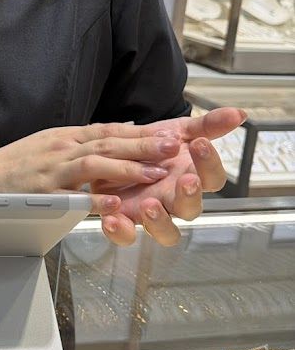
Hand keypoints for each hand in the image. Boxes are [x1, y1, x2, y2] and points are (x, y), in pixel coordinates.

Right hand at [0, 122, 185, 218]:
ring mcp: (53, 170)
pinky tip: (116, 204)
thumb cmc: (19, 163)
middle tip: (175, 146)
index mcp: (68, 136)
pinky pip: (72, 196)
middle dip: (144, 145)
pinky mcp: (42, 194)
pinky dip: (94, 199)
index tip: (173, 132)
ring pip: (95, 164)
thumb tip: (125, 130)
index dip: (143, 131)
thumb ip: (87, 139)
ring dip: (127, 168)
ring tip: (156, 172)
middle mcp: (63, 148)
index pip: (111, 130)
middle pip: (109, 142)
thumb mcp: (53, 142)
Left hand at [92, 107, 244, 246]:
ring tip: (148, 204)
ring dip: (159, 222)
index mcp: (191, 177)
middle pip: (192, 209)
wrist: (116, 151)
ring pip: (164, 231)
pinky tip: (111, 219)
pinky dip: (120, 231)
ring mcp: (151, 212)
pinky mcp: (124, 219)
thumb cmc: (154, 146)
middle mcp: (174, 199)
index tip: (200, 143)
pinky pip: (126, 235)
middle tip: (186, 180)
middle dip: (190, 196)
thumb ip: (206, 125)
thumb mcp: (178, 130)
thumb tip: (239, 113)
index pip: (213, 179)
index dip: (210, 165)